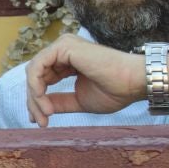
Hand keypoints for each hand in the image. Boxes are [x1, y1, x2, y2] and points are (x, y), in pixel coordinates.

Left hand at [23, 32, 146, 125]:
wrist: (134, 83)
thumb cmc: (114, 91)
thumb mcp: (79, 100)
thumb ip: (58, 102)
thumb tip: (37, 110)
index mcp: (67, 60)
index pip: (43, 79)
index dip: (37, 100)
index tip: (39, 121)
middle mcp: (63, 50)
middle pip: (36, 76)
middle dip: (34, 101)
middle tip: (40, 121)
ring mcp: (63, 46)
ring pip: (34, 72)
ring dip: (35, 97)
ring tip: (46, 114)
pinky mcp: (64, 47)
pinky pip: (37, 67)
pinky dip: (36, 86)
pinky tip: (44, 102)